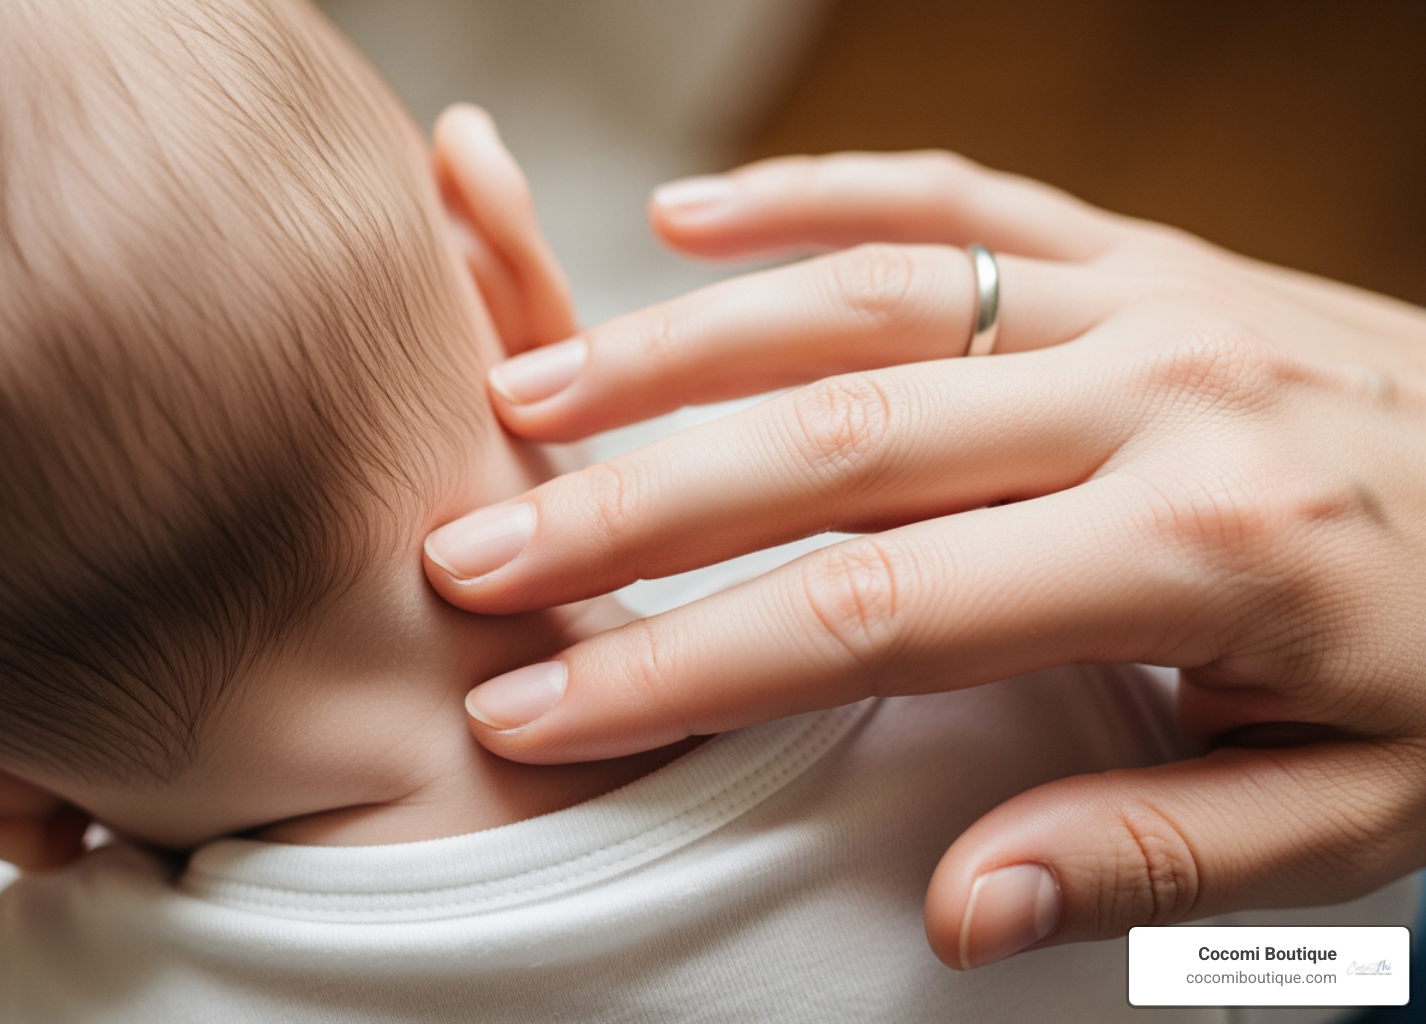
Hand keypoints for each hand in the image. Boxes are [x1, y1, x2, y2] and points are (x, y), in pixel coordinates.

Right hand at [423, 152, 1425, 966]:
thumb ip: (1152, 849)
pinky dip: (810, 197)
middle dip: (630, 509)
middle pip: (832, 442)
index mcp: (1201, 551)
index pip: (879, 614)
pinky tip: (684, 216)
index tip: (543, 707)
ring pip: (864, 297)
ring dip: (678, 344)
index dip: (688, 667)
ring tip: (531, 394)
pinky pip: (954, 200)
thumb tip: (959, 904)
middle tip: (473, 549)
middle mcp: (1153, 396)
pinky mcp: (1139, 250)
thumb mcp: (1360, 810)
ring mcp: (1143, 298)